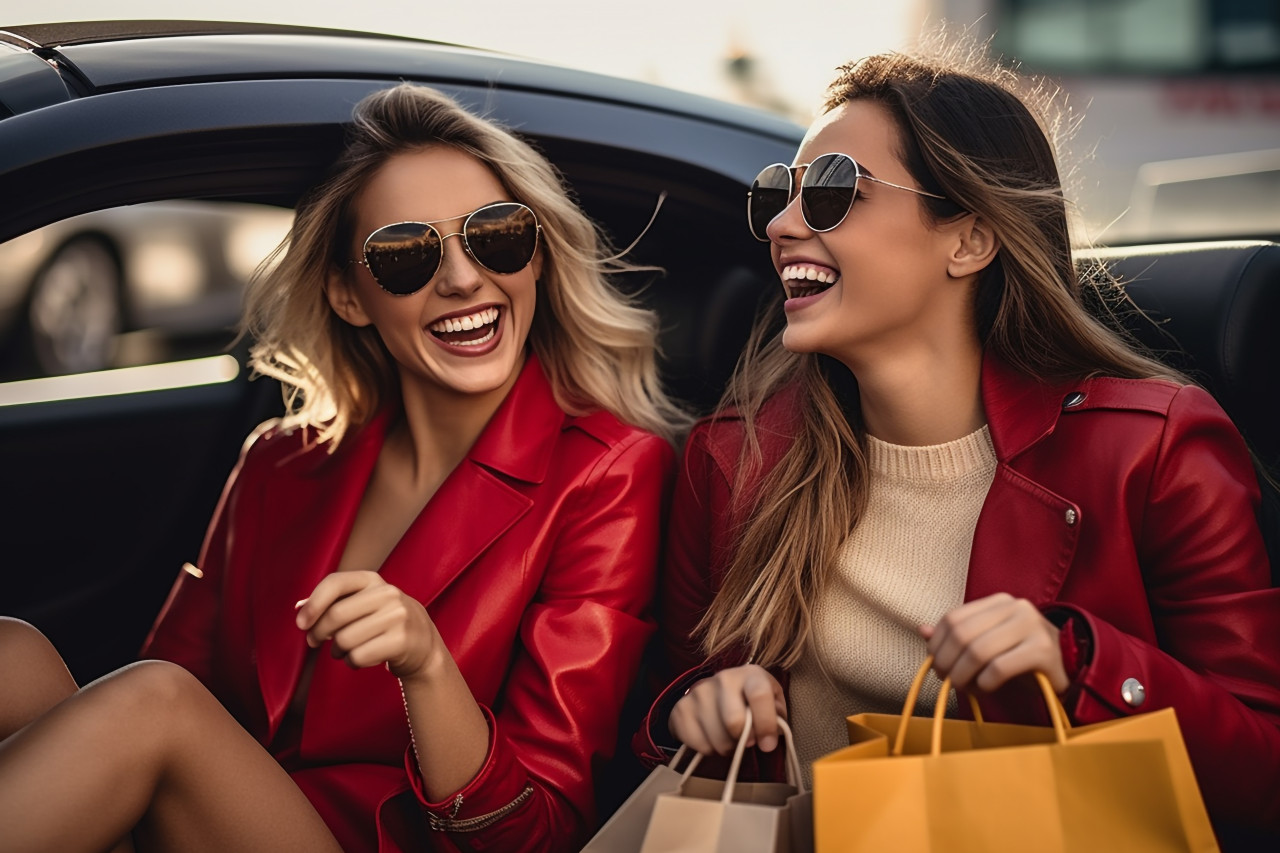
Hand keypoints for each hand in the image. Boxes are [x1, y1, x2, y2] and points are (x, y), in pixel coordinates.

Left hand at [295, 571, 442, 678]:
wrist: (423, 642)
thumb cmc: (384, 621)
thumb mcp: (364, 602)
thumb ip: (334, 601)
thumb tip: (299, 608)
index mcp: (372, 580)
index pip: (335, 583)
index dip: (313, 603)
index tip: (301, 623)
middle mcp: (388, 593)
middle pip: (336, 615)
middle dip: (317, 632)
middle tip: (314, 641)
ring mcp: (397, 617)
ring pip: (345, 639)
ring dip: (337, 651)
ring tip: (344, 650)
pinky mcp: (401, 641)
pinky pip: (358, 656)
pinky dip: (351, 662)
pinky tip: (359, 658)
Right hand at [668, 664, 786, 755]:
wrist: (718, 693)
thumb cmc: (752, 702)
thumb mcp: (773, 703)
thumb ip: (777, 718)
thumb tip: (770, 737)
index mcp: (750, 674)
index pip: (759, 695)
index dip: (766, 724)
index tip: (768, 745)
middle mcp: (723, 678)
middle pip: (733, 722)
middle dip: (744, 741)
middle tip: (746, 742)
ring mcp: (698, 692)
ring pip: (716, 739)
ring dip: (727, 748)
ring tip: (730, 739)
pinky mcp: (681, 709)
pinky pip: (698, 744)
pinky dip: (708, 749)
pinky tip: (713, 738)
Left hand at [921, 593, 1068, 692]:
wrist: (1069, 670)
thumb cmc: (1021, 657)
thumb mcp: (988, 643)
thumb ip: (958, 636)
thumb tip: (922, 631)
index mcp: (998, 601)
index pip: (953, 618)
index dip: (937, 644)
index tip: (935, 665)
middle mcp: (1016, 607)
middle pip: (962, 634)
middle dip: (947, 662)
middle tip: (946, 680)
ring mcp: (1032, 626)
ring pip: (978, 651)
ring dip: (963, 675)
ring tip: (964, 687)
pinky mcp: (1044, 650)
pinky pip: (999, 668)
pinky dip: (985, 683)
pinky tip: (986, 689)